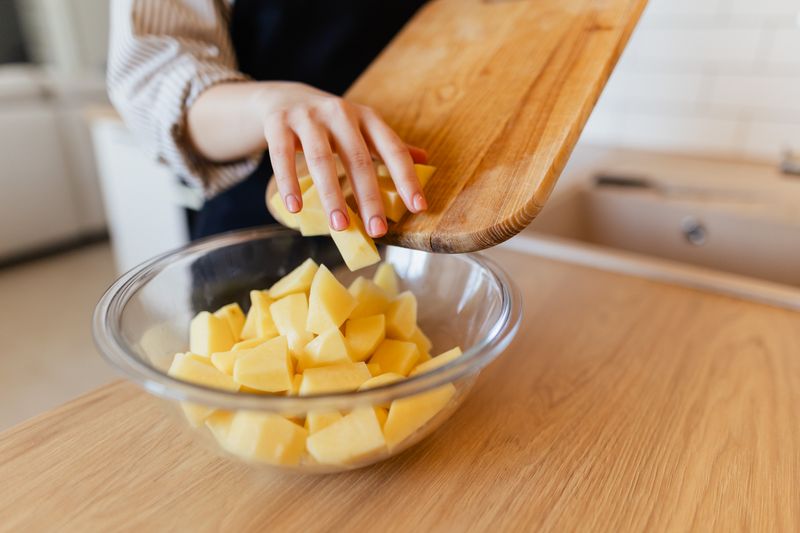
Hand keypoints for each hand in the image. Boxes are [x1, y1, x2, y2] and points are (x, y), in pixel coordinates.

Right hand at [254, 82, 427, 236]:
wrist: (285, 97)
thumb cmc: (332, 123)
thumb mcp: (362, 128)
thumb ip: (388, 146)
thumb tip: (425, 159)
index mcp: (367, 117)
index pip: (392, 149)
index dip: (407, 178)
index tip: (418, 207)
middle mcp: (340, 113)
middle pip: (358, 159)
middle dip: (369, 197)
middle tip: (376, 230)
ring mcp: (308, 117)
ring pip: (321, 159)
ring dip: (331, 196)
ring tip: (340, 226)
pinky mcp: (278, 124)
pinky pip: (283, 157)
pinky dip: (289, 184)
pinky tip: (295, 208)